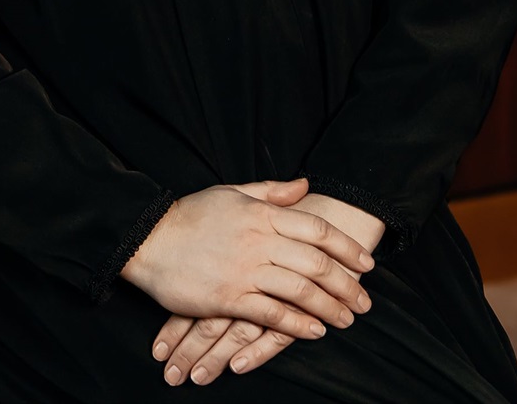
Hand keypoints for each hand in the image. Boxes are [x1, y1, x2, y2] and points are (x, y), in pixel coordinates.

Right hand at [122, 176, 374, 352]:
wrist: (149, 239)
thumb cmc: (190, 215)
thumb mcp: (231, 192)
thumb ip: (271, 191)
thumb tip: (305, 185)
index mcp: (260, 213)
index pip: (316, 228)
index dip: (345, 247)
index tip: (366, 263)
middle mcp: (258, 241)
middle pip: (315, 263)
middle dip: (347, 284)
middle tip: (365, 300)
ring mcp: (245, 270)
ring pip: (300, 290)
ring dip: (330, 307)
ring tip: (348, 319)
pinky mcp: (229, 297)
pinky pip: (272, 314)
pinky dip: (298, 324)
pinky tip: (315, 331)